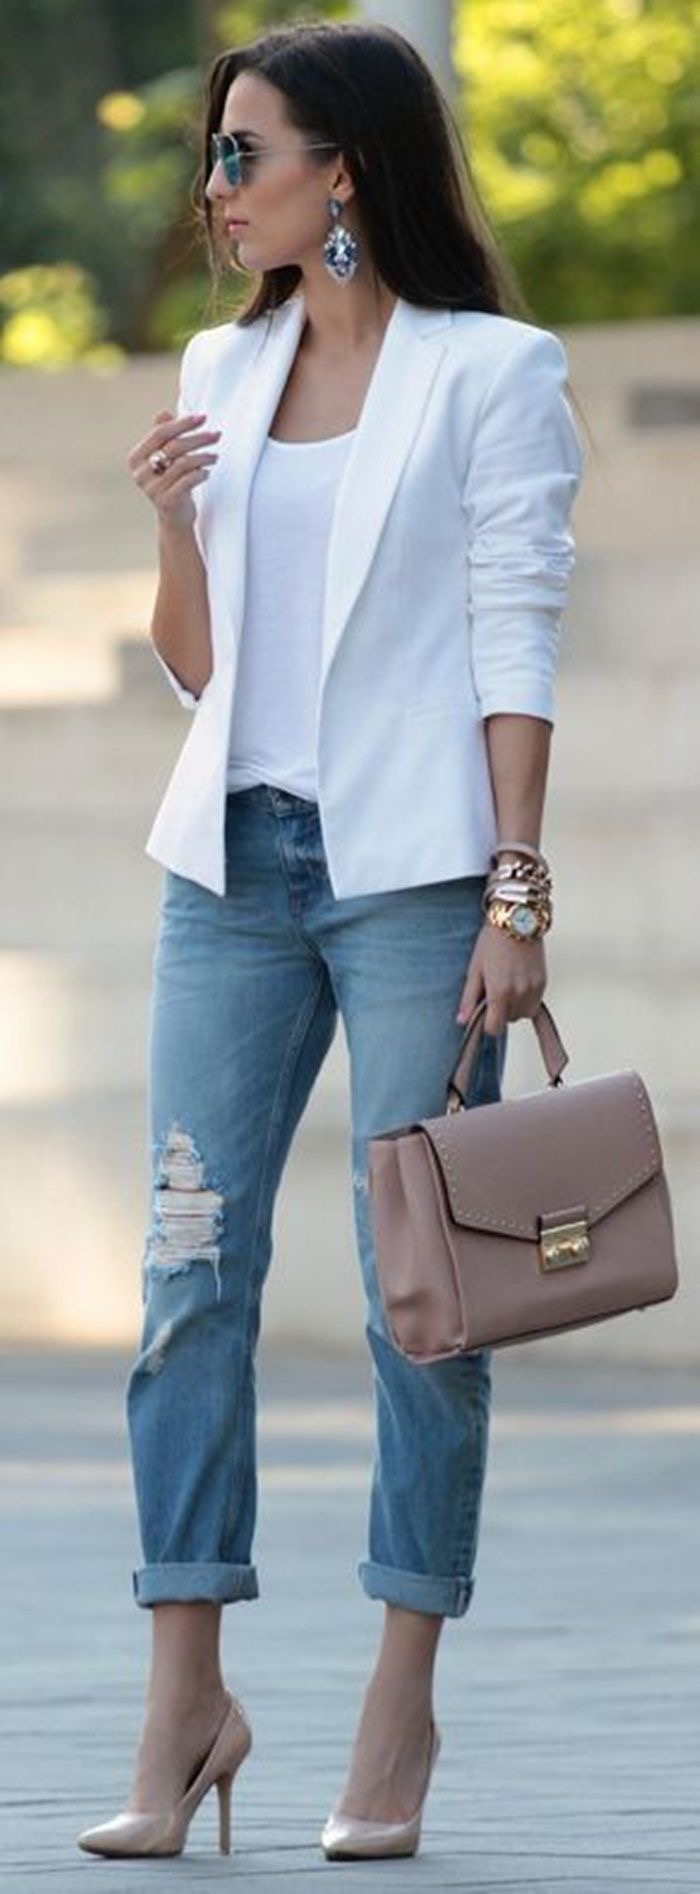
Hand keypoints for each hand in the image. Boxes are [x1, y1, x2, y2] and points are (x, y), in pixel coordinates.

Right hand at [126, 409, 220, 527]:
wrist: (174, 517)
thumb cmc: (172, 481)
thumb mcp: (167, 457)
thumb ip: (164, 435)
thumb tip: (163, 412)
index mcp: (136, 457)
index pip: (160, 432)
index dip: (183, 423)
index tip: (204, 417)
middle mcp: (140, 473)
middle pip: (173, 446)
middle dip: (198, 438)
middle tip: (217, 435)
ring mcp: (152, 489)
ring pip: (183, 463)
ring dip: (203, 457)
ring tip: (215, 457)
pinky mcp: (166, 502)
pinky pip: (188, 481)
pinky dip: (201, 474)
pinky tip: (207, 473)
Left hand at [456, 922, 545, 1035]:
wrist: (516, 919)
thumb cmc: (492, 941)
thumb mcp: (475, 969)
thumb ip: (469, 999)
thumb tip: (462, 1021)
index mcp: (500, 993)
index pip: (494, 1028)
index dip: (487, 1024)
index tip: (484, 1012)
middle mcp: (519, 994)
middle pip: (509, 1021)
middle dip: (501, 1012)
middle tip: (494, 990)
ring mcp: (534, 989)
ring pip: (524, 1013)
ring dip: (515, 1007)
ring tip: (507, 985)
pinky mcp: (543, 982)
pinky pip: (535, 1003)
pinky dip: (527, 999)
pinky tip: (518, 983)